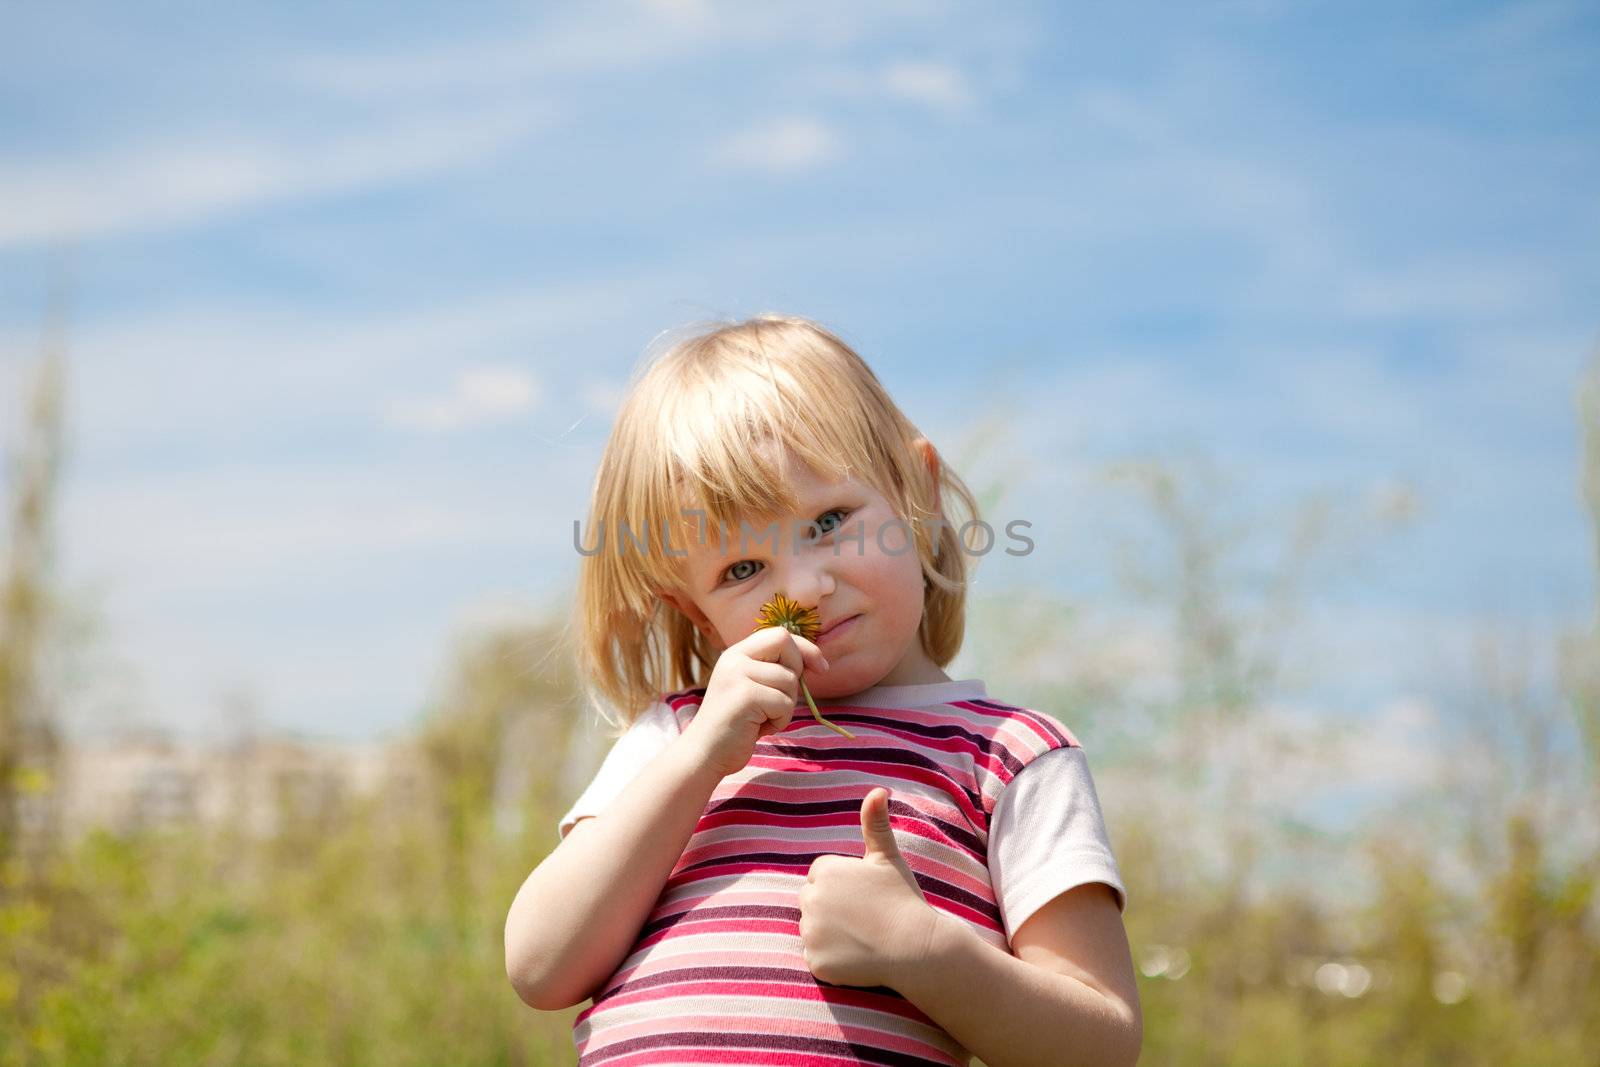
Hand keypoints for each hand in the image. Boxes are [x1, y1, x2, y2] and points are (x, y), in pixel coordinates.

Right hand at [680, 624, 827, 778]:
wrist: (705, 754)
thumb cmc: (737, 725)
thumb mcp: (753, 688)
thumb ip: (774, 671)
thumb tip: (815, 661)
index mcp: (736, 653)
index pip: (779, 634)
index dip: (805, 649)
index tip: (820, 668)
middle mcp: (735, 658)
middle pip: (787, 645)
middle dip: (796, 675)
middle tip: (778, 701)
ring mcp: (738, 674)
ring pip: (789, 681)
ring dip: (785, 706)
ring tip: (762, 718)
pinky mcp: (745, 695)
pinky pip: (784, 703)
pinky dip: (779, 720)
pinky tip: (758, 728)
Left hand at [798, 787, 940, 989]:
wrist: (917, 947)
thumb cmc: (903, 899)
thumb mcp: (887, 858)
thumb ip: (875, 824)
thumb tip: (878, 790)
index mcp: (823, 870)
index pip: (820, 879)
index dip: (845, 890)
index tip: (867, 898)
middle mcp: (810, 899)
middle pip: (812, 904)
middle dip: (832, 910)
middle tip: (865, 919)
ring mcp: (811, 932)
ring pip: (812, 932)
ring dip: (831, 936)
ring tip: (863, 938)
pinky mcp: (815, 962)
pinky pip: (817, 959)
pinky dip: (833, 962)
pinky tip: (857, 958)